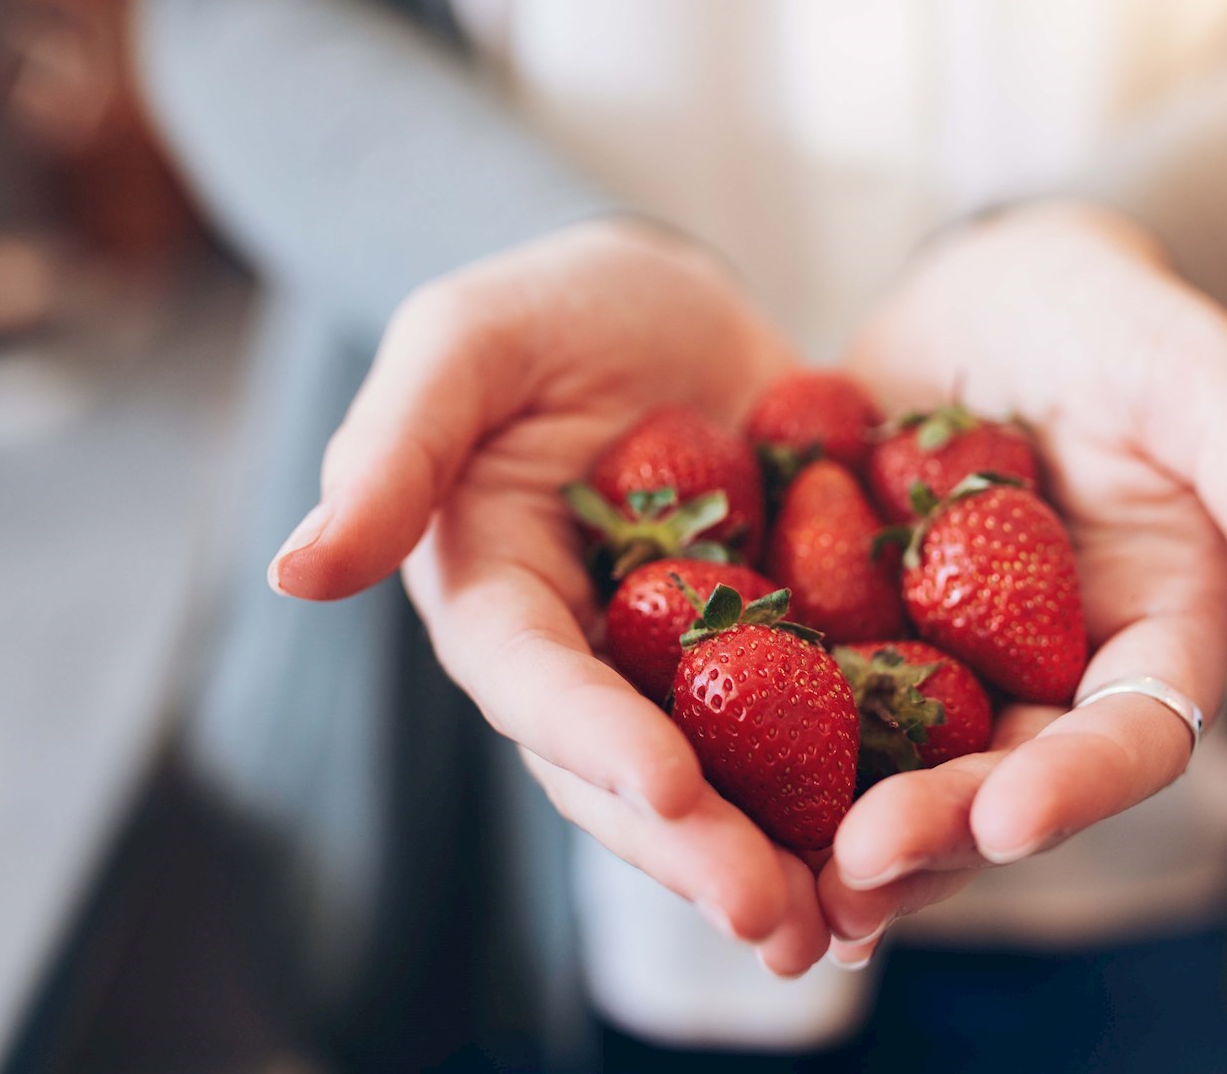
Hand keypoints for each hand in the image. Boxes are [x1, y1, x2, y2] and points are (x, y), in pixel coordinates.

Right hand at [268, 220, 830, 973]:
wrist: (671, 303)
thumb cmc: (550, 310)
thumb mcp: (464, 342)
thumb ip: (391, 447)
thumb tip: (293, 572)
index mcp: (499, 603)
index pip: (536, 687)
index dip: (595, 742)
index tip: (669, 788)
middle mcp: (590, 663)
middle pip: (634, 775)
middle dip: (699, 852)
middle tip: (775, 921)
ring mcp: (689, 672)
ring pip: (730, 784)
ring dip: (784, 859)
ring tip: (851, 923)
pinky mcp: (785, 652)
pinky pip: (827, 726)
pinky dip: (869, 784)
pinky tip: (932, 831)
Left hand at [821, 202, 1226, 965]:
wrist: (993, 283)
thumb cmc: (1117, 320)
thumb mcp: (1204, 380)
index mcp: (1153, 638)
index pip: (1130, 739)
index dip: (1074, 788)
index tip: (1006, 817)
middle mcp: (1053, 674)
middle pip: (1004, 780)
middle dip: (937, 832)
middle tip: (854, 871)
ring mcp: (950, 665)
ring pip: (905, 769)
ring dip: (846, 830)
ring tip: (781, 882)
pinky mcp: (858, 636)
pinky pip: (812, 703)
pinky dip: (766, 747)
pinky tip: (704, 780)